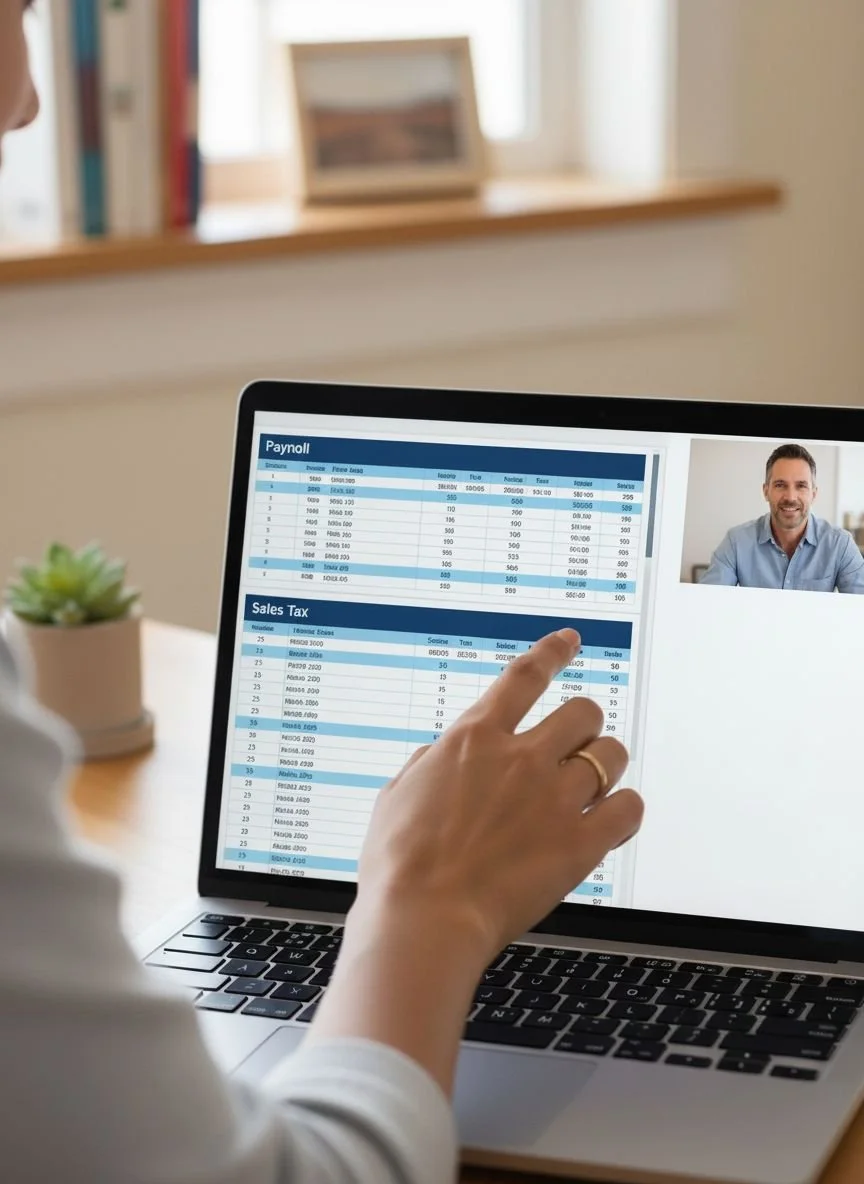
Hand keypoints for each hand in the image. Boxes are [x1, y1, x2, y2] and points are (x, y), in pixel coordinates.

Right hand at [355, 628, 643, 966]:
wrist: (423, 920)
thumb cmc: (399, 866)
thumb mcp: (397, 796)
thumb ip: (429, 766)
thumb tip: (441, 756)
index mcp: (474, 740)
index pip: (525, 677)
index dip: (553, 653)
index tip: (569, 641)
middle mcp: (520, 759)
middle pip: (583, 712)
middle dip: (584, 725)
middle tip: (577, 746)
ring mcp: (553, 799)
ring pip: (611, 754)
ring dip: (606, 765)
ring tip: (594, 786)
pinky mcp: (579, 843)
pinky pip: (629, 808)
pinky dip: (624, 811)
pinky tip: (610, 821)